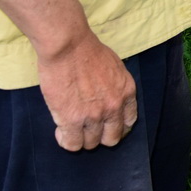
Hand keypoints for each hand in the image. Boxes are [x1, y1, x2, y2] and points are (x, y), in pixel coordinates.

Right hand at [36, 33, 138, 151]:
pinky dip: (66, 141)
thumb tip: (108, 99)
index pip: (129, 122)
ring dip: (81, 137)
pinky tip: (61, 131)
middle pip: (112, 138)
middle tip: (87, 127)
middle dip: (99, 135)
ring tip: (71, 128)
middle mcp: (114, 107)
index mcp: (127, 92)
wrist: (68, 46)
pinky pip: (72, 144)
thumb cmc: (87, 50)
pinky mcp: (72, 120)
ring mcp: (94, 116)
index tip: (105, 125)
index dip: (116, 126)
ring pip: (91, 143)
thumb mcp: (114, 68)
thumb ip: (115, 87)